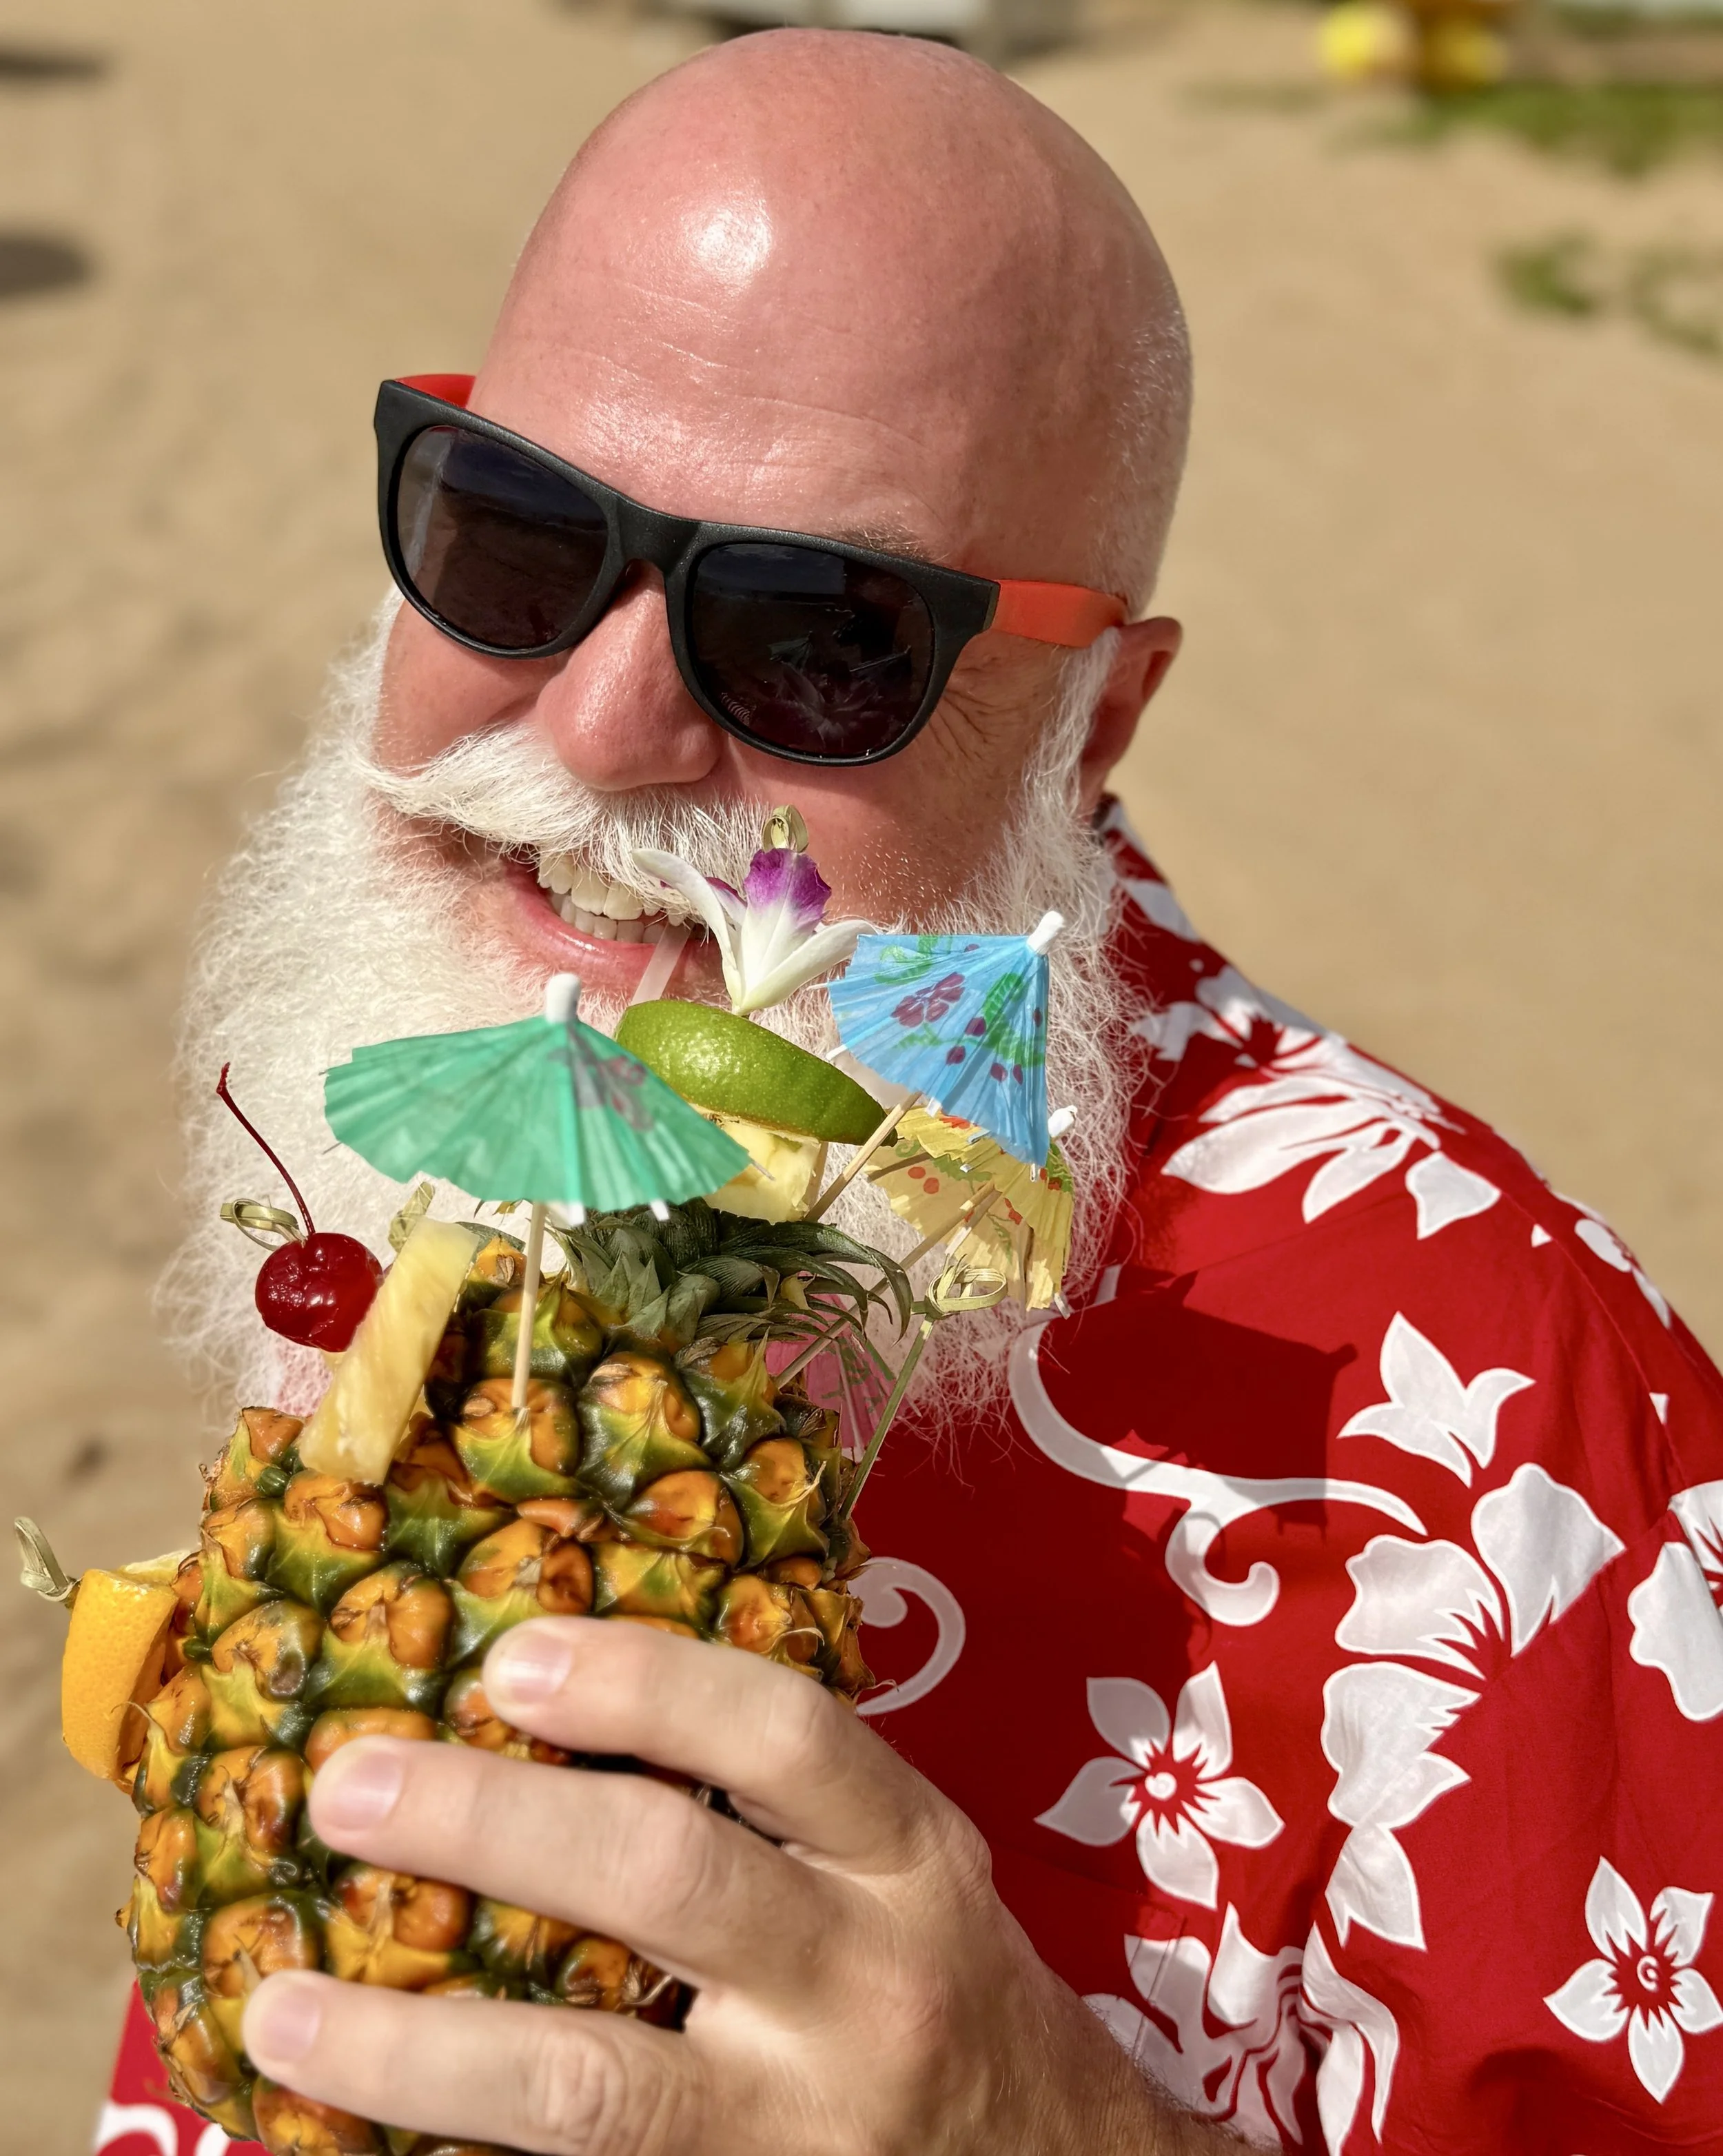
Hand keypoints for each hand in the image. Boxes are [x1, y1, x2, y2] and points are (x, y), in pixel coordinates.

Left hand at [244, 1618, 1227, 2153]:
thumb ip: (780, 1800)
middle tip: (350, 1785)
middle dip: (494, 1821)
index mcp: (911, 1859)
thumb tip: (551, 1700)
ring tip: (284, 2004)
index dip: (643, 1683)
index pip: (785, 1735)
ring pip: (591, 2086)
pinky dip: (452, 2153)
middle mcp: (864, 1985)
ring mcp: (799, 2130)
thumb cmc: (943, 1988)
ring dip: (415, 2045)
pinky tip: (347, 2125)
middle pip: (667, 1880)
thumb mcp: (904, 1870)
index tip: (510, 1656)